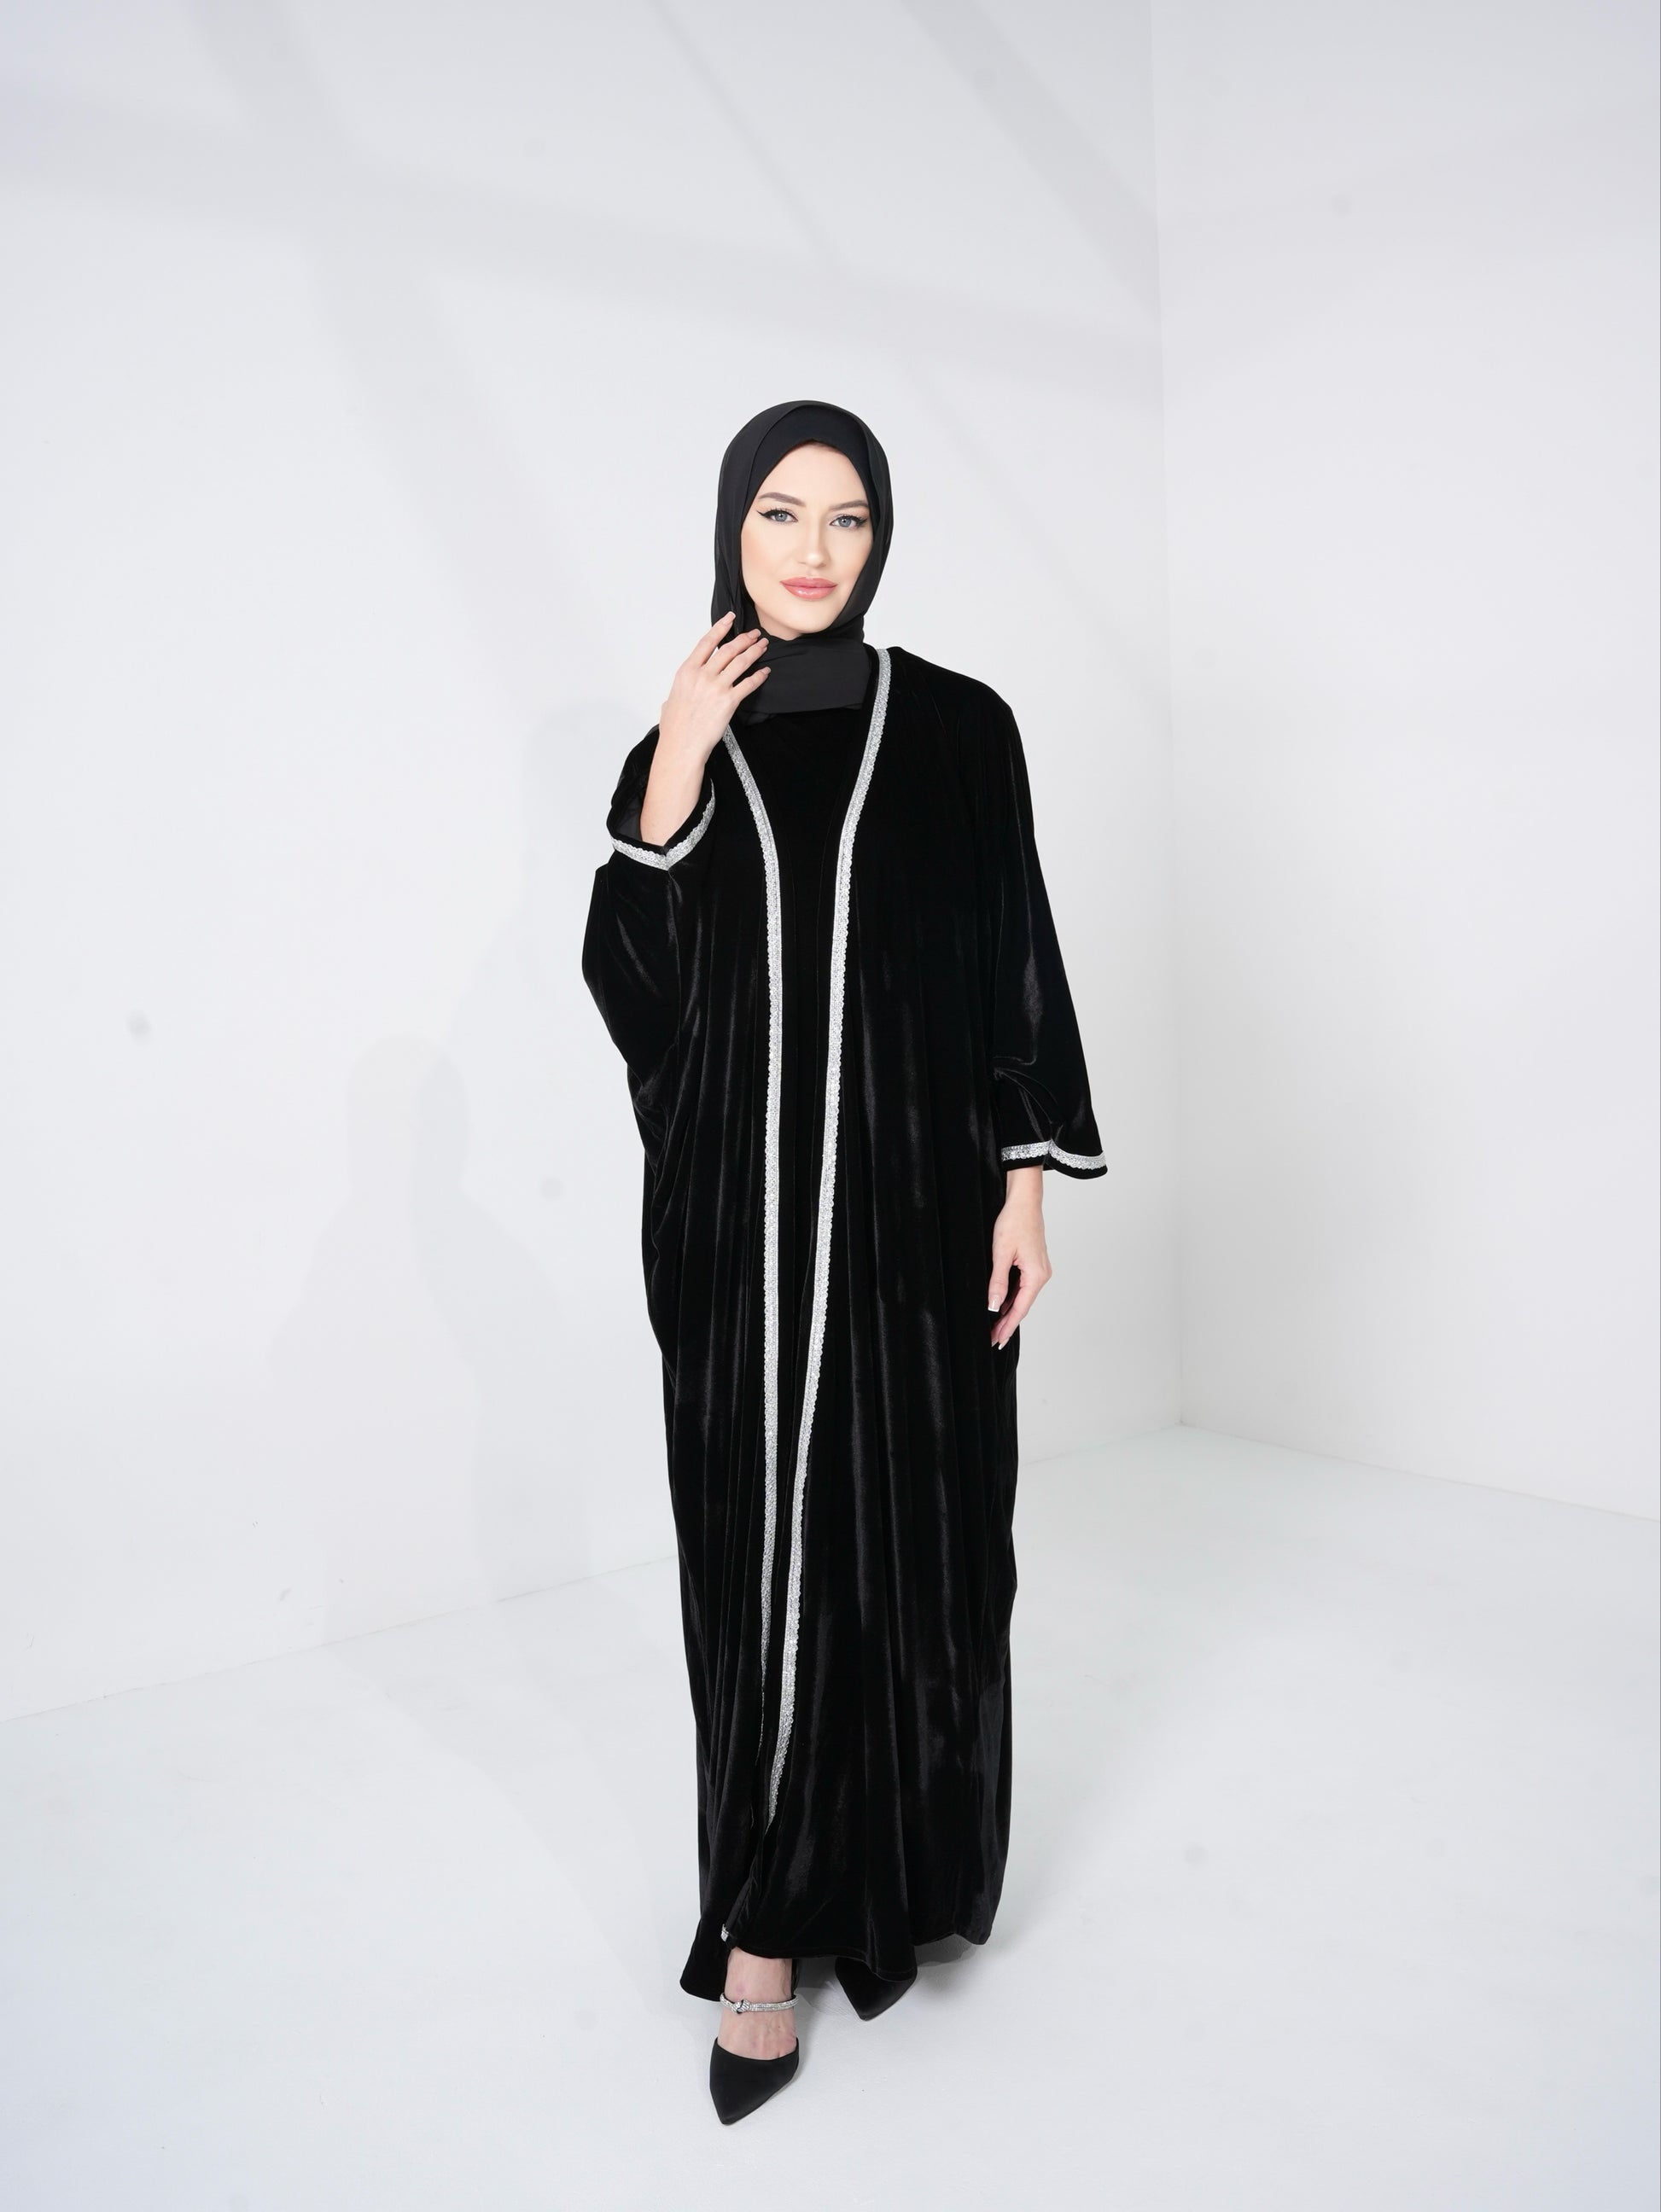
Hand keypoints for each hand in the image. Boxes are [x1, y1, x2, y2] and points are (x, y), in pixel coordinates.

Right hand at [640, 614, 770, 843]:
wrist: (681, 745)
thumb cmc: (674, 727)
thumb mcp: (671, 700)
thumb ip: (681, 689)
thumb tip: (685, 689)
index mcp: (687, 671)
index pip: (707, 642)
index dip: (720, 628)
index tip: (731, 619)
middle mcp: (702, 675)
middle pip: (728, 649)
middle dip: (744, 639)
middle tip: (755, 634)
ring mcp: (717, 687)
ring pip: (740, 662)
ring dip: (754, 652)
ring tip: (763, 646)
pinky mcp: (729, 702)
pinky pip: (748, 684)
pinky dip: (759, 676)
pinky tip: (765, 671)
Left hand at [987, 1165, 1050, 1349]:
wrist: (1024, 1200)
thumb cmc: (1014, 1222)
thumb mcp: (1001, 1254)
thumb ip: (997, 1282)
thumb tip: (994, 1306)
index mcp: (1036, 1276)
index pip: (1020, 1309)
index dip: (1008, 1326)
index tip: (997, 1341)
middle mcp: (1042, 1275)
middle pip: (1022, 1306)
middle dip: (1007, 1322)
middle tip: (992, 1338)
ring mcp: (1039, 1269)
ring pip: (1022, 1297)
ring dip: (1009, 1311)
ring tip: (994, 1325)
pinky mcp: (1034, 1263)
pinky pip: (1022, 1286)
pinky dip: (1012, 1297)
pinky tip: (1001, 1304)